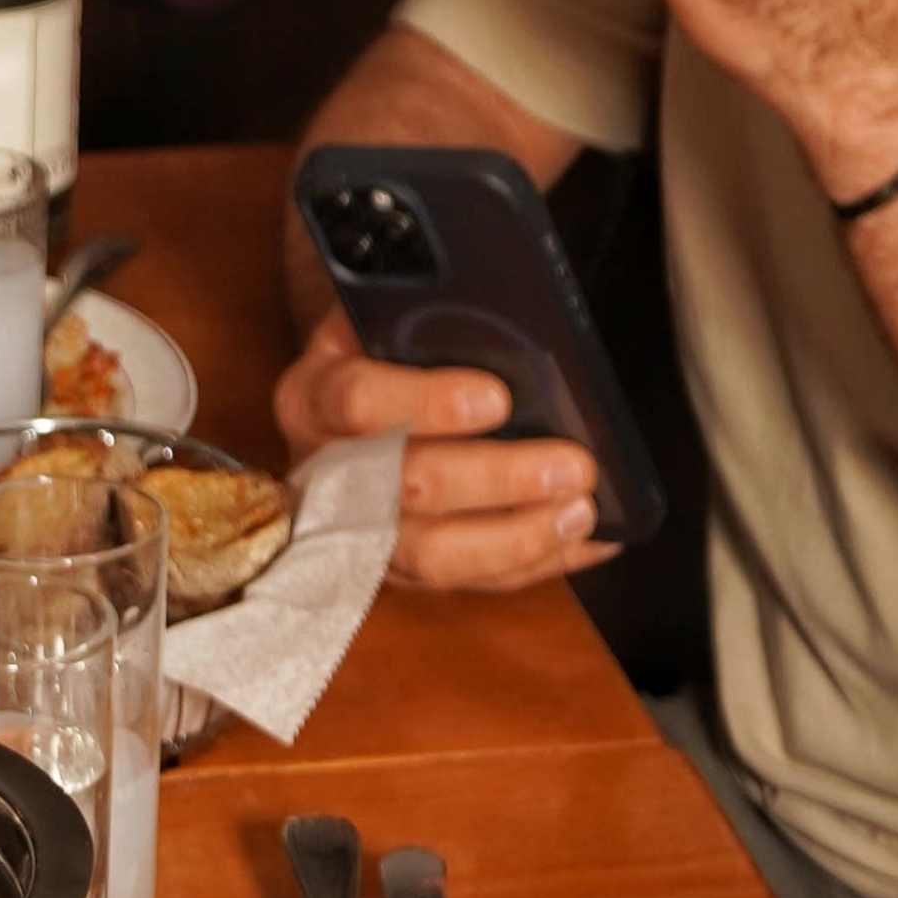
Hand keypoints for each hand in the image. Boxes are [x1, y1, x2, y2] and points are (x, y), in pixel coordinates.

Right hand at [271, 304, 608, 594]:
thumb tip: (514, 321)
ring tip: (579, 511)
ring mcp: (358, 534)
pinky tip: (584, 541)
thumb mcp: (381, 317)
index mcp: (313, 397)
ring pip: (431, 555)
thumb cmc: (378, 351)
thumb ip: (425, 318)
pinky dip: (532, 563)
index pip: (357, 402)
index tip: (497, 399)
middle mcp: (326, 474)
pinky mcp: (397, 571)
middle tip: (572, 466)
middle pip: (406, 489)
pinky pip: (467, 580)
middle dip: (498, 481)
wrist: (342, 405)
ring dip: (516, 538)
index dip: (427, 404)